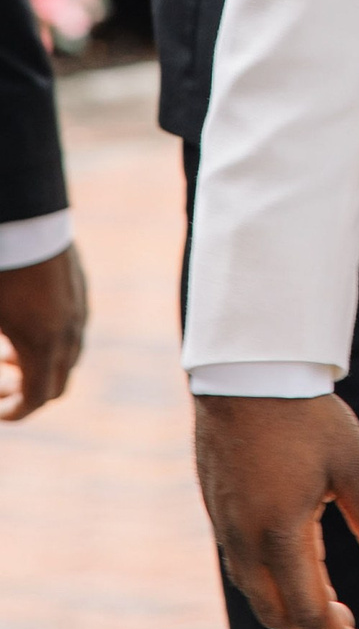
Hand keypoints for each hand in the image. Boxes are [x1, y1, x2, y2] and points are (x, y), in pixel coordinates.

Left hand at [0, 243, 86, 419]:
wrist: (25, 217)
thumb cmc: (1, 271)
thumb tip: (0, 362)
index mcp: (43, 344)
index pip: (37, 398)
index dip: (15, 411)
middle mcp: (69, 331)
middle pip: (58, 381)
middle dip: (28, 392)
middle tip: (2, 387)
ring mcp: (79, 307)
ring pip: (68, 354)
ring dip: (40, 363)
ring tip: (7, 352)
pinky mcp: (80, 287)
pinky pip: (73, 326)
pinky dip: (51, 339)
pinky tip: (24, 322)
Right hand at [195, 393, 358, 628]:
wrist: (245, 373)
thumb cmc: (305, 415)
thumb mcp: (351, 464)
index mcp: (279, 535)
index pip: (308, 611)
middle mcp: (244, 540)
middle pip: (275, 611)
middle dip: (311, 625)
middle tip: (348, 620)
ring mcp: (225, 525)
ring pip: (254, 588)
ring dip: (290, 600)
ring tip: (328, 591)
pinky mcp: (217, 508)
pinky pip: (241, 561)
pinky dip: (270, 574)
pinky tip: (297, 552)